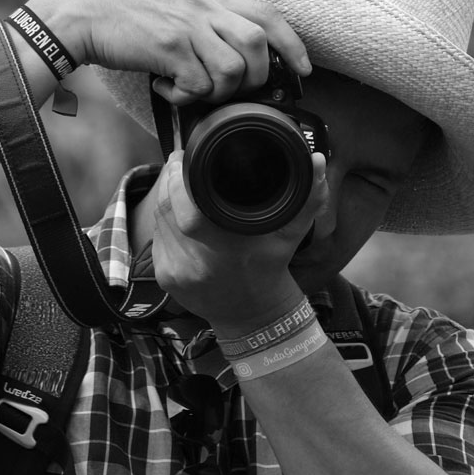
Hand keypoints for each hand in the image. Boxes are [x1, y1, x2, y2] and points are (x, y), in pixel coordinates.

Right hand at [25, 0, 311, 105]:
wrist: (88, 13)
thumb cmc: (134, 18)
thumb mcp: (181, 9)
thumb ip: (212, 25)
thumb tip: (242, 61)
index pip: (268, 14)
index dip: (292, 44)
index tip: (304, 70)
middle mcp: (205, 6)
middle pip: (257, 46)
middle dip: (253, 78)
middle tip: (228, 89)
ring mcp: (188, 25)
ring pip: (233, 70)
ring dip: (218, 91)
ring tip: (191, 90)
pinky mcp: (169, 47)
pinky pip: (198, 84)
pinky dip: (185, 97)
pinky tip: (166, 89)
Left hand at [149, 150, 328, 334]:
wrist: (252, 315)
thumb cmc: (270, 268)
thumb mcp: (291, 235)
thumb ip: (306, 197)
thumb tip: (316, 161)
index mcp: (225, 249)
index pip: (184, 205)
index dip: (178, 178)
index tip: (185, 159)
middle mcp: (196, 262)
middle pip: (165, 207)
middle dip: (170, 181)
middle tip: (180, 165)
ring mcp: (176, 272)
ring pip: (158, 220)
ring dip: (166, 199)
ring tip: (181, 186)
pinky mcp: (164, 277)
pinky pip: (157, 238)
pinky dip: (165, 223)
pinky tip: (179, 217)